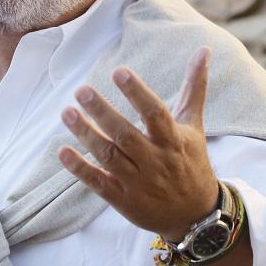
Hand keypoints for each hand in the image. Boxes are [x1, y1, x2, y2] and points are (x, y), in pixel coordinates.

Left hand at [57, 47, 219, 241]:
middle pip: (126, 135)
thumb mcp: (194, 126)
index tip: (118, 72)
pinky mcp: (123, 200)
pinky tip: (62, 151)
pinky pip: (98, 183)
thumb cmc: (190, 162)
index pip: (155, 113)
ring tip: (66, 112)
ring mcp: (138, 182)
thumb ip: (193, 88)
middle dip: (102, 112)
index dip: (137, 93)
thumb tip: (203, 49)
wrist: (195, 215)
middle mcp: (155, 161)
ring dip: (86, 135)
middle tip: (81, 90)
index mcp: (173, 140)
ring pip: (109, 157)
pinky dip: (80, 169)